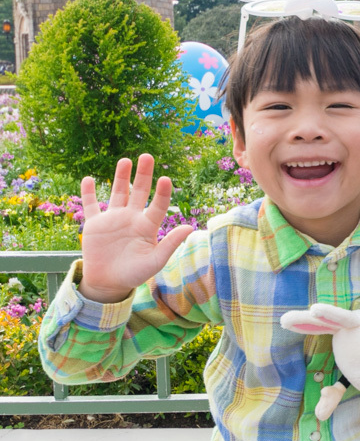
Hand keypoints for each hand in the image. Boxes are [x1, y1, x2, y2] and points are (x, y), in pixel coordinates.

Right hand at [78, 155, 194, 302]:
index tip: (165, 179)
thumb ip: (170, 244)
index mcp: (148, 226)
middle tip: (147, 156)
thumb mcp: (155, 261)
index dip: (162, 193)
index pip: (158, 205)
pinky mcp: (95, 224)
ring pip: (118, 193)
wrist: (109, 283)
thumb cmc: (135, 273)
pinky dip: (89, 193)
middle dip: (143, 175)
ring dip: (121, 177)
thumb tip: (190, 228)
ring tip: (125, 161)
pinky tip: (89, 179)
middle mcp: (132, 218)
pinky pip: (91, 205)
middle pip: (139, 192)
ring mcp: (113, 219)